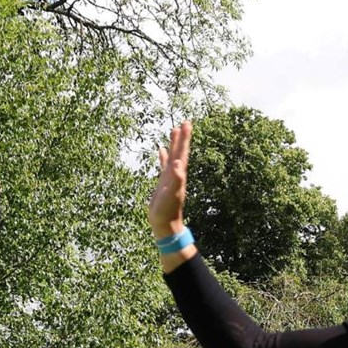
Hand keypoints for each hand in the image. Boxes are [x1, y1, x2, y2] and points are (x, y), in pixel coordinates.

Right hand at [149, 120, 190, 237]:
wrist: (164, 225)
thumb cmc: (167, 212)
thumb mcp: (171, 196)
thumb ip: (175, 180)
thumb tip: (178, 164)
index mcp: (179, 175)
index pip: (182, 153)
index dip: (184, 140)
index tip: (186, 125)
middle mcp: (176, 174)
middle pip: (180, 152)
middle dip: (182, 137)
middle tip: (185, 122)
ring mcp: (169, 178)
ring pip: (172, 156)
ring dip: (174, 144)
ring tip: (174, 129)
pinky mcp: (163, 183)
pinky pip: (163, 166)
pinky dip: (163, 157)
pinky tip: (161, 150)